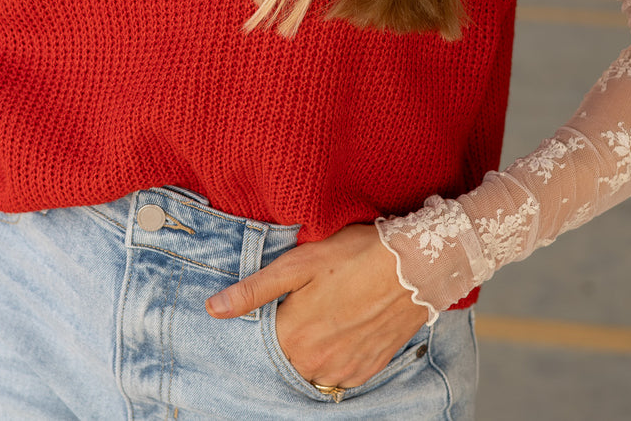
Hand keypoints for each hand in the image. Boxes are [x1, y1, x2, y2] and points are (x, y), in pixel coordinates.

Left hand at [205, 223, 428, 389]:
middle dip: (291, 335)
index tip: (283, 302)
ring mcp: (345, 369)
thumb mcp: (297, 264)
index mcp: (292, 337)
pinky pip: (342, 374)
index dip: (269, 320)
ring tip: (329, 313)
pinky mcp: (369, 368)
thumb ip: (253, 291)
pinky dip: (338, 356)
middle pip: (287, 358)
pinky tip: (346, 327)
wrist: (416, 265)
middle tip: (308, 303)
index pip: (262, 343)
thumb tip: (213, 309)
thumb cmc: (355, 256)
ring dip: (314, 349)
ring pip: (313, 369)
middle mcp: (316, 362)